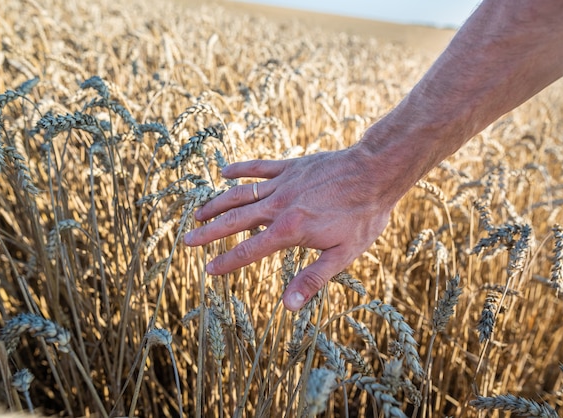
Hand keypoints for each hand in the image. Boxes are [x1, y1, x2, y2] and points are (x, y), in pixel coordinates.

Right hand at [184, 142, 402, 310]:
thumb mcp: (342, 255)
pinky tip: (224, 172)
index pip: (248, 249)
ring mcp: (283, 183)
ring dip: (217, 204)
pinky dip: (239, 169)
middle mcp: (278, 205)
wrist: (375, 171)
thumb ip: (312, 280)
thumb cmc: (363, 216)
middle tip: (188, 240)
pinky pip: (259, 167)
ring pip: (240, 194)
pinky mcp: (290, 166)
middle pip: (234, 220)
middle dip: (209, 232)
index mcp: (289, 230)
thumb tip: (288, 307)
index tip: (208, 270)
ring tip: (198, 214)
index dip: (226, 262)